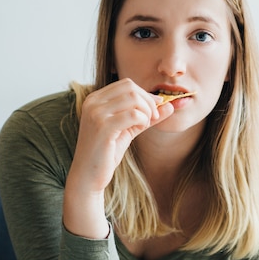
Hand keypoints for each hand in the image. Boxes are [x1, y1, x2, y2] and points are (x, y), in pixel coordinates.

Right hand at [63, 78, 172, 237]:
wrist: (88, 175)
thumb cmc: (107, 152)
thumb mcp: (129, 129)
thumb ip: (147, 116)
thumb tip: (170, 105)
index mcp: (95, 99)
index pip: (126, 84)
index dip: (145, 94)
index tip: (155, 108)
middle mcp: (93, 102)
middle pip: (131, 88)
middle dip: (148, 102)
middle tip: (154, 118)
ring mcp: (96, 114)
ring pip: (133, 98)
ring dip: (146, 111)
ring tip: (145, 124)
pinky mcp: (102, 128)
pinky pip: (133, 115)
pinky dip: (142, 120)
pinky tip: (139, 129)